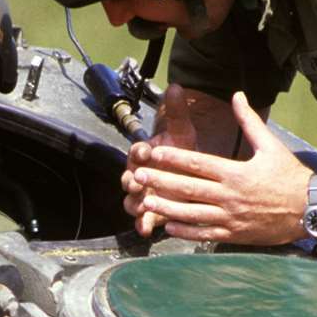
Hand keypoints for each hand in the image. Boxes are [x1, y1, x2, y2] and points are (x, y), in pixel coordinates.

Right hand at [121, 84, 200, 234]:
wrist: (189, 172)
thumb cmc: (182, 150)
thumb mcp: (182, 131)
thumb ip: (176, 112)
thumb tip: (176, 87)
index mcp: (144, 155)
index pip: (137, 151)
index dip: (139, 151)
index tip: (145, 150)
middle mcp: (139, 175)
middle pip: (127, 178)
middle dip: (131, 181)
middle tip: (136, 181)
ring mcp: (144, 195)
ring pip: (131, 201)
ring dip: (134, 204)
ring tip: (141, 206)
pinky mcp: (151, 212)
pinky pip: (143, 220)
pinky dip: (142, 225)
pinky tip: (146, 230)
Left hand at [125, 92, 310, 244]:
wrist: (311, 208)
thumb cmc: (290, 175)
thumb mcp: (270, 145)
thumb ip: (249, 121)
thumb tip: (237, 95)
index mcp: (236, 172)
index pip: (198, 163)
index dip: (173, 158)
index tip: (153, 152)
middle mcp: (230, 196)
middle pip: (188, 189)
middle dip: (161, 182)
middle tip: (138, 177)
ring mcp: (231, 217)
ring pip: (192, 214)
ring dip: (167, 209)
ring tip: (146, 203)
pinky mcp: (235, 234)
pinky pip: (206, 234)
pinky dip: (186, 232)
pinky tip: (169, 227)